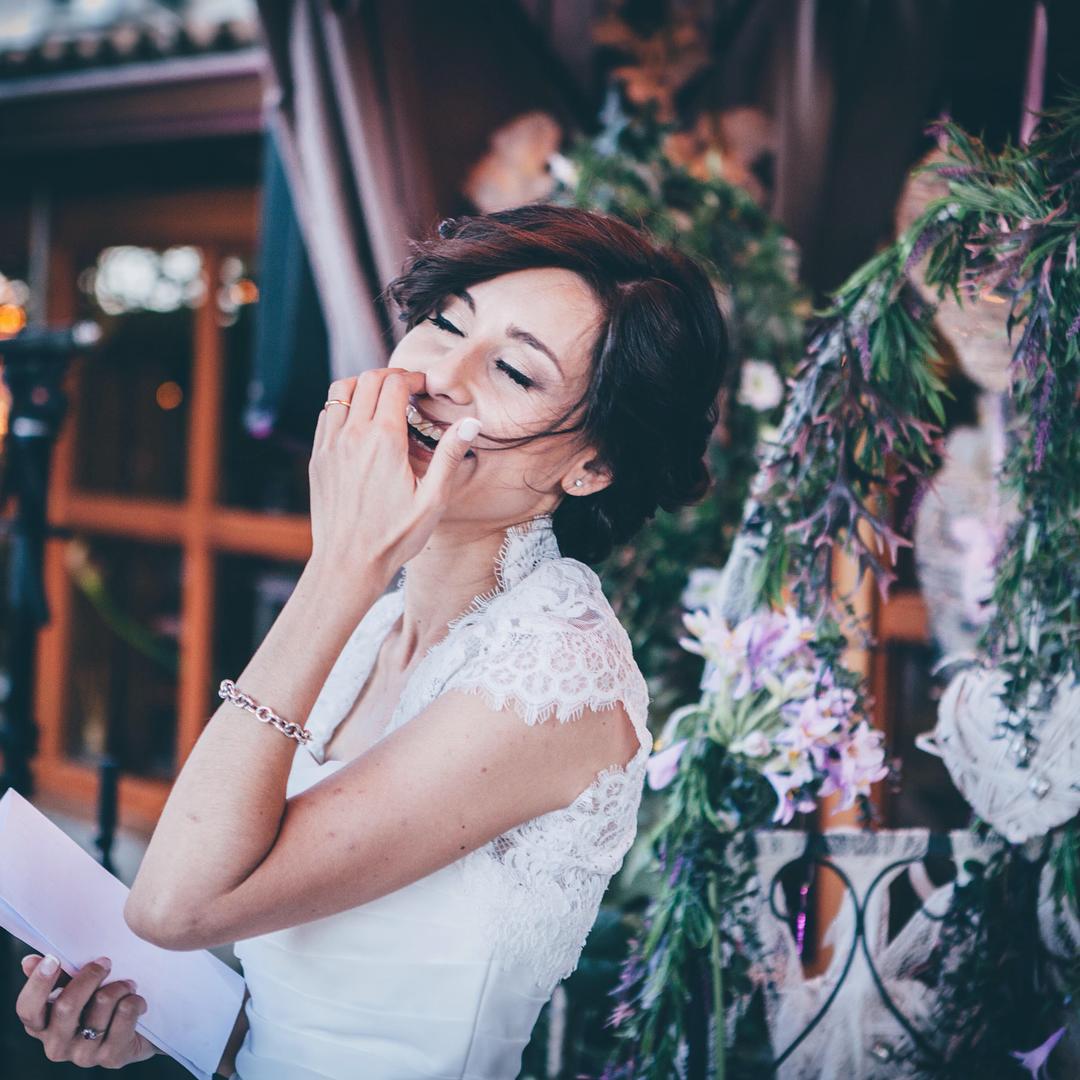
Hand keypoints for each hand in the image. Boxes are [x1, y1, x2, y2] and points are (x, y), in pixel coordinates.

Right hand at [15, 953, 159, 1068]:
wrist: (139, 1034)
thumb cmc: (102, 1006)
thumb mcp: (78, 989)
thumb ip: (56, 976)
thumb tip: (29, 961)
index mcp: (42, 1027)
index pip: (27, 1009)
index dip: (38, 984)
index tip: (53, 959)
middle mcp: (57, 1045)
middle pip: (66, 1005)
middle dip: (90, 977)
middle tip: (105, 963)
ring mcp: (83, 1055)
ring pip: (101, 1003)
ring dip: (119, 986)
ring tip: (127, 985)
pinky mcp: (110, 1057)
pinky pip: (125, 1013)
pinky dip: (134, 1000)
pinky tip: (136, 1001)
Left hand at [309, 368, 479, 575]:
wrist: (348, 564)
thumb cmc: (394, 537)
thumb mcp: (433, 500)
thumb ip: (449, 456)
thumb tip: (471, 423)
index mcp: (384, 440)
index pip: (395, 384)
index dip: (413, 378)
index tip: (425, 387)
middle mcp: (353, 435)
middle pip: (368, 379)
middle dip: (391, 376)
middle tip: (408, 389)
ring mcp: (330, 445)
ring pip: (342, 391)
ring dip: (364, 386)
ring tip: (383, 400)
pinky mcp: (318, 458)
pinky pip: (327, 414)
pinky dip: (344, 406)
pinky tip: (361, 424)